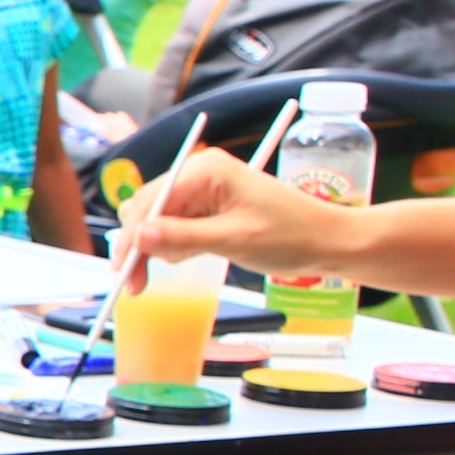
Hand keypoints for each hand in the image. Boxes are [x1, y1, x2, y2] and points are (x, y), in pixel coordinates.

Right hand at [129, 147, 357, 277]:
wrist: (329, 242)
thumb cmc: (294, 235)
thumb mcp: (235, 240)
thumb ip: (184, 238)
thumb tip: (139, 237)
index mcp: (206, 169)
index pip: (150, 202)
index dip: (133, 239)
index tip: (125, 275)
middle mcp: (200, 172)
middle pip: (146, 210)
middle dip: (140, 247)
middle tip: (138, 284)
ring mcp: (203, 189)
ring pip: (155, 220)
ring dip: (157, 248)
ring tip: (181, 264)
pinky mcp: (207, 206)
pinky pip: (173, 225)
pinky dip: (173, 246)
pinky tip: (188, 257)